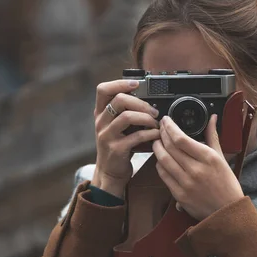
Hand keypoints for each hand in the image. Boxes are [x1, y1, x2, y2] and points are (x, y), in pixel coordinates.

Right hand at [91, 79, 159, 196]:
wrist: (110, 172)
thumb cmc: (117, 146)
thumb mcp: (115, 127)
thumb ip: (124, 112)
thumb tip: (147, 99)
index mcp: (100, 114)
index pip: (103, 90)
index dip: (119, 83)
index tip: (136, 84)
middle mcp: (101, 123)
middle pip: (118, 100)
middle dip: (140, 102)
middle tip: (153, 111)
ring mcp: (107, 136)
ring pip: (127, 117)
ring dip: (146, 117)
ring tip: (156, 123)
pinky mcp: (116, 149)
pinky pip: (136, 136)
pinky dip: (150, 133)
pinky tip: (156, 134)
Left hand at [152, 115, 243, 220]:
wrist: (226, 211)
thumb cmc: (226, 184)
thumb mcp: (222, 158)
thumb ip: (213, 136)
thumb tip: (212, 118)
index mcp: (208, 158)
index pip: (181, 138)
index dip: (169, 127)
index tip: (166, 120)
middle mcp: (196, 170)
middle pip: (169, 147)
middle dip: (161, 134)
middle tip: (159, 128)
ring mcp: (186, 184)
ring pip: (163, 160)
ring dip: (157, 148)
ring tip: (157, 142)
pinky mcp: (179, 195)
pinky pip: (163, 176)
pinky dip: (159, 165)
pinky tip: (161, 160)